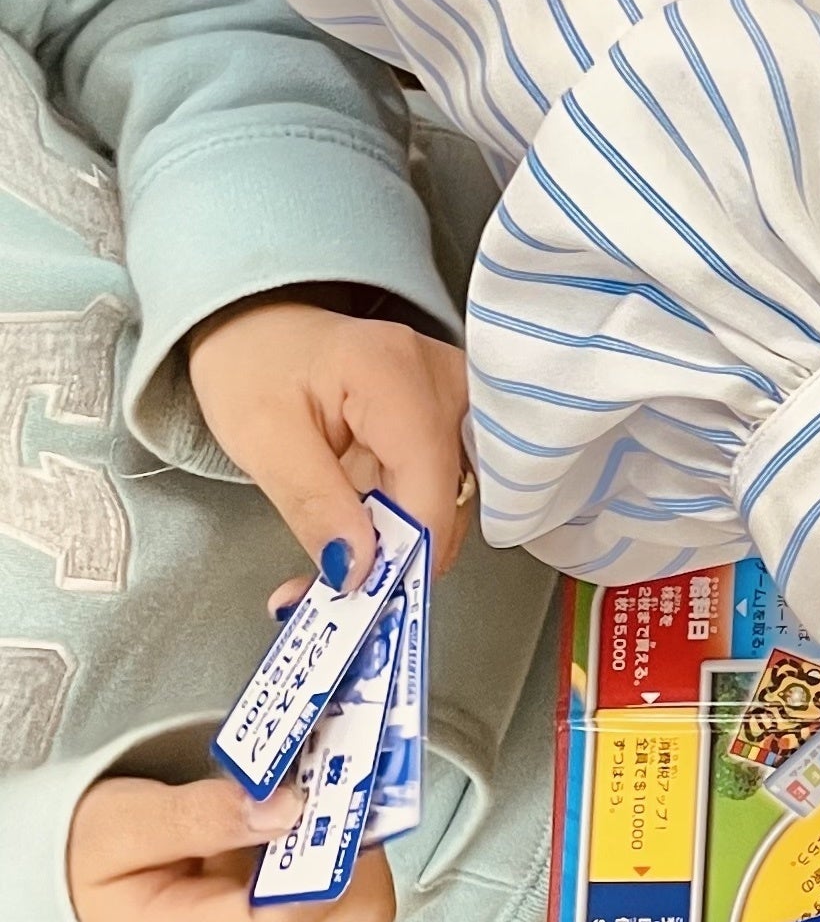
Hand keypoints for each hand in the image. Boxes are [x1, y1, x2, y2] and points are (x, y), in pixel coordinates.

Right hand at [69, 776, 395, 921]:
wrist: (58, 915)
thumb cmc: (77, 874)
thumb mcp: (119, 827)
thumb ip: (202, 815)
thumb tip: (286, 804)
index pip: (294, 918)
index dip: (328, 851)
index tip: (334, 790)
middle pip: (353, 917)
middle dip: (355, 843)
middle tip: (333, 784)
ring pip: (358, 916)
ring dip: (347, 853)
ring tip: (308, 806)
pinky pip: (337, 917)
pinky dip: (333, 869)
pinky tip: (296, 833)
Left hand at [189, 297, 469, 587]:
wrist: (262, 325)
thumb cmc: (254, 365)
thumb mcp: (262, 438)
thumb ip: (314, 504)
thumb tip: (358, 569)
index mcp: (397, 375)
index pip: (428, 490)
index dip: (398, 554)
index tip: (353, 596)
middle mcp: (449, 381)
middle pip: (450, 500)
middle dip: (396, 555)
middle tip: (331, 591)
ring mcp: (464, 398)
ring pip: (454, 503)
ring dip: (401, 544)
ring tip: (340, 564)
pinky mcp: (462, 418)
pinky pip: (448, 488)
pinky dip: (408, 523)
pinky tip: (367, 532)